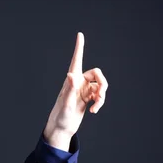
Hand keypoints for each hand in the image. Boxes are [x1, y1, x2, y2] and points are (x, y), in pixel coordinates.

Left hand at [43, 32, 108, 148]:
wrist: (61, 128)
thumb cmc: (60, 116)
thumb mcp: (65, 104)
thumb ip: (69, 89)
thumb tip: (71, 75)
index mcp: (71, 80)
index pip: (77, 60)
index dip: (79, 48)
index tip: (80, 35)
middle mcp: (78, 83)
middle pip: (96, 74)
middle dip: (103, 82)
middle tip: (101, 94)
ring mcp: (83, 90)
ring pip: (100, 85)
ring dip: (102, 95)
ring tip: (96, 106)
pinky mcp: (87, 98)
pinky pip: (99, 95)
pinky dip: (99, 102)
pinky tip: (94, 110)